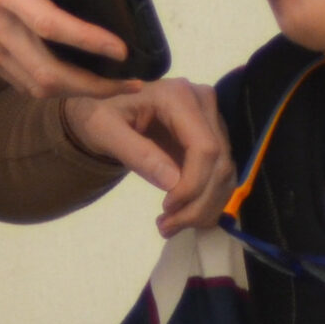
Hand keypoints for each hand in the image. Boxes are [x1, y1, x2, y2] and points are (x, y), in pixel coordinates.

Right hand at [0, 0, 132, 102]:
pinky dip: (49, 85)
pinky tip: (71, 78)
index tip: (119, 47)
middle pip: (47, 73)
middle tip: (131, 83)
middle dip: (93, 86)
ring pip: (33, 83)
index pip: (46, 23)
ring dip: (75, 91)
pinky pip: (17, 78)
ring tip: (113, 87)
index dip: (86, 39)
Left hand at [64, 80, 233, 235]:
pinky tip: (180, 216)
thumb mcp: (104, 130)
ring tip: (170, 226)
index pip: (204, 147)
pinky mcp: (213, 137)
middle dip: (198, 203)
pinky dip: (205, 201)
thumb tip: (172, 183)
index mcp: (177, 96)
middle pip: (220, 163)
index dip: (192, 184)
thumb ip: (135, 152)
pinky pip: (220, 174)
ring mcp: (212, 119)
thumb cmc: (99, 114)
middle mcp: (203, 102)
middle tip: (166, 227)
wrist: (104, 107)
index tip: (166, 208)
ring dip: (203, 208)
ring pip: (225, 173)